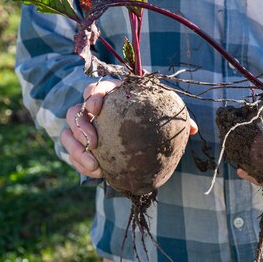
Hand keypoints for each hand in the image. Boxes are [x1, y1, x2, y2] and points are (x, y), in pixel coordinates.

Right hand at [62, 79, 198, 178]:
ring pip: (69, 134)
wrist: (136, 138)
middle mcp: (93, 112)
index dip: (93, 95)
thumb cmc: (150, 120)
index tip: (97, 106)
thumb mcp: (162, 117)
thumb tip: (193, 129)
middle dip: (80, 125)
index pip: (96, 89)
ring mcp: (84, 130)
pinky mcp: (80, 147)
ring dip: (77, 150)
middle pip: (75, 111)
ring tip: (93, 164)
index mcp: (112, 96)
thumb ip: (175, 120)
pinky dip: (82, 164)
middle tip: (92, 141)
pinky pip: (74, 154)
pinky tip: (97, 172)